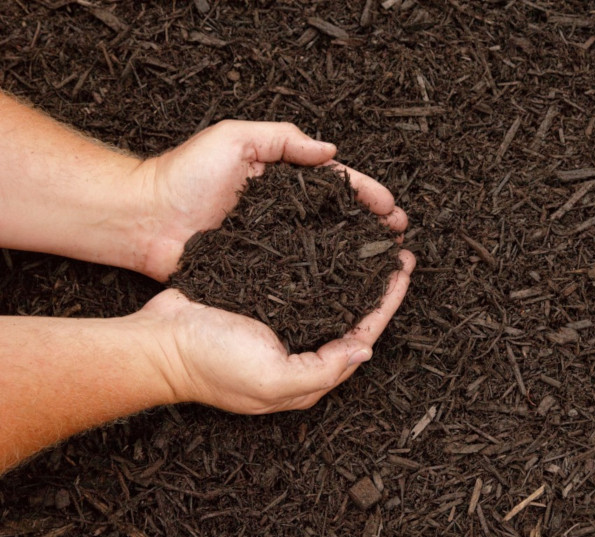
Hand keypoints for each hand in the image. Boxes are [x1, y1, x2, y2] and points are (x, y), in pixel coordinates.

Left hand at [133, 120, 408, 280]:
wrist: (144, 220)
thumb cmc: (184, 175)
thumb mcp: (235, 138)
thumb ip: (282, 138)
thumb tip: (330, 152)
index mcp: (282, 178)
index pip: (335, 184)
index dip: (367, 194)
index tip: (392, 210)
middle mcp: (284, 212)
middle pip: (339, 218)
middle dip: (372, 227)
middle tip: (400, 240)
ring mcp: (274, 243)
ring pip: (325, 248)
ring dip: (356, 256)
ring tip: (385, 265)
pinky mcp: (260, 271)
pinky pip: (299, 275)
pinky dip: (325, 281)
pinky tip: (347, 289)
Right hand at [137, 250, 414, 413]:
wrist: (156, 342)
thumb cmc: (210, 363)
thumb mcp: (270, 378)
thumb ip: (322, 369)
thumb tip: (366, 351)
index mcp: (308, 374)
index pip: (362, 336)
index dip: (386, 303)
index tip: (403, 269)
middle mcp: (300, 351)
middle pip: (351, 316)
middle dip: (376, 285)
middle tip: (395, 251)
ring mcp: (280, 326)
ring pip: (329, 297)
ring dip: (352, 273)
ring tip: (371, 244)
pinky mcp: (261, 304)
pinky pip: (300, 285)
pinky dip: (320, 267)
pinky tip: (330, 247)